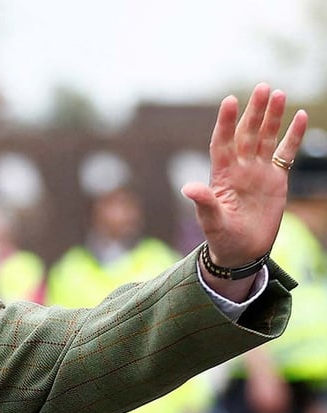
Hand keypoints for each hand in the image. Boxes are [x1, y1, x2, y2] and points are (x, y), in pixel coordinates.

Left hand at [181, 83, 307, 268]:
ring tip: (279, 93)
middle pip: (247, 134)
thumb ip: (204, 203)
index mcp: (221, 175)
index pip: (222, 143)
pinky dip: (292, 136)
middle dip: (254, 111)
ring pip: (266, 138)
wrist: (241, 251)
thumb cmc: (221, 237)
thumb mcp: (211, 221)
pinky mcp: (276, 179)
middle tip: (262, 87)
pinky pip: (285, 153)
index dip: (225, 122)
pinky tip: (298, 116)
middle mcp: (239, 168)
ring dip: (272, 117)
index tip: (229, 101)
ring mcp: (258, 172)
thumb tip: (188, 188)